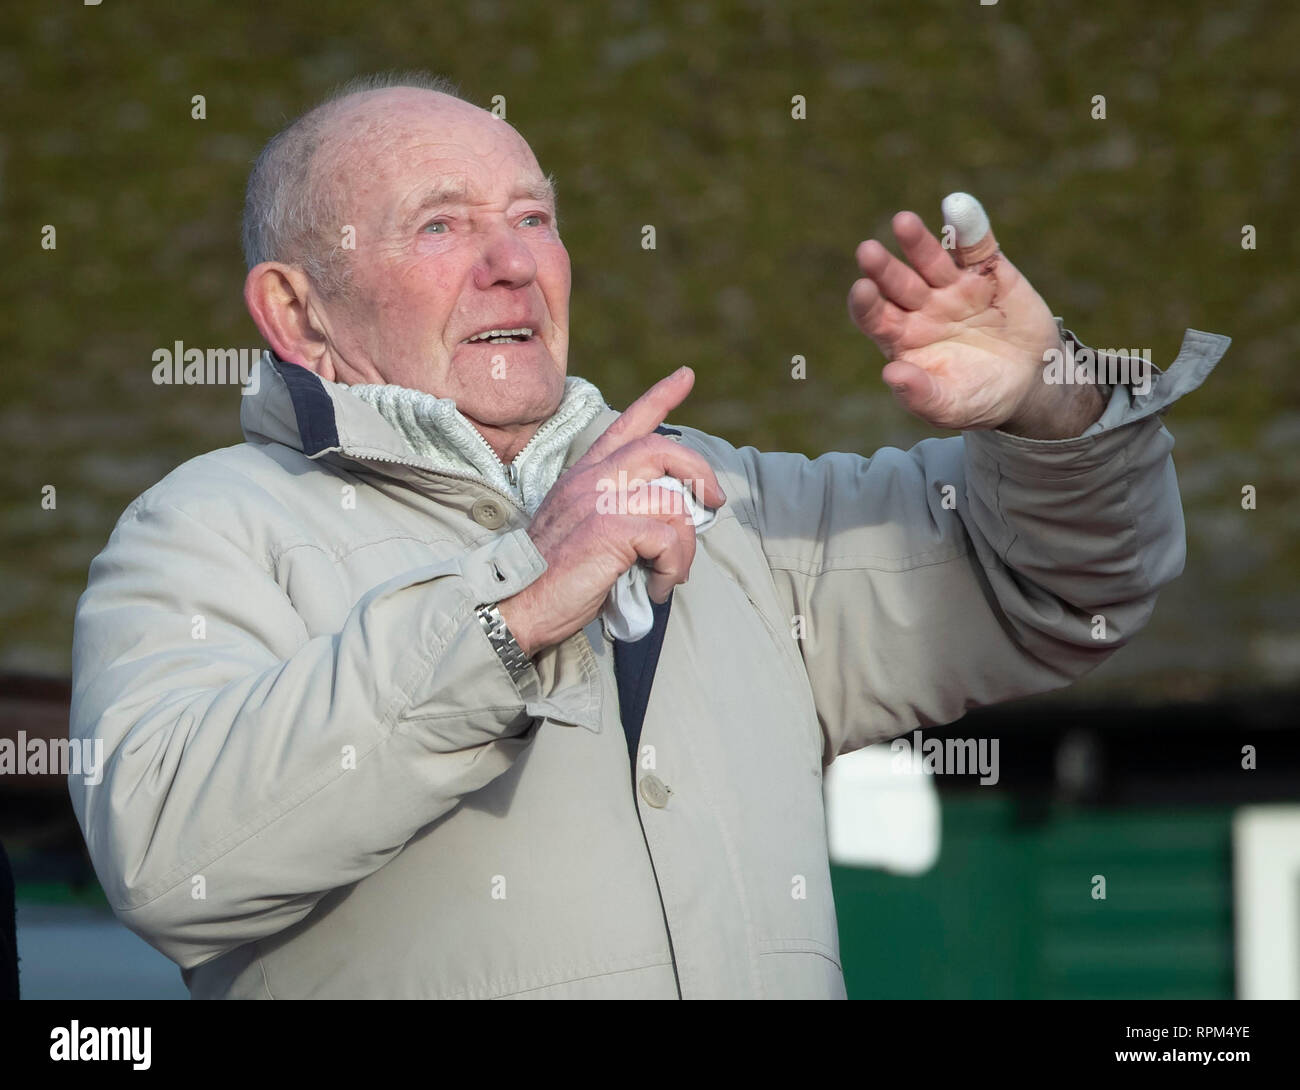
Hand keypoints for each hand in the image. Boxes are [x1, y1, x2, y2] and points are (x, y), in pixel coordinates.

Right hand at [498, 366, 725, 656]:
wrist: (515, 605)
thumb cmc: (553, 579)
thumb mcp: (584, 530)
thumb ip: (619, 513)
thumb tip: (674, 522)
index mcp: (585, 475)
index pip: (626, 424)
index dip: (659, 397)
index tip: (685, 376)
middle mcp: (591, 479)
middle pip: (662, 449)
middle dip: (699, 473)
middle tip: (713, 503)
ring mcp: (598, 501)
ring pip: (673, 502)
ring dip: (685, 547)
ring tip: (670, 574)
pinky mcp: (607, 529)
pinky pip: (667, 538)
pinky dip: (673, 567)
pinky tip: (659, 586)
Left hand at [848, 193, 1102, 437]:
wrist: (1031, 383)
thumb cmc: (978, 397)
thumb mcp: (950, 407)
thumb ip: (920, 395)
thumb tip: (890, 374)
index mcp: (903, 338)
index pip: (875, 316)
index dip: (866, 304)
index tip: (861, 290)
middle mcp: (922, 307)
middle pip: (897, 283)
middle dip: (883, 268)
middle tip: (867, 252)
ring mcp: (953, 286)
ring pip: (931, 260)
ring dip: (917, 242)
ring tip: (903, 223)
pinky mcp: (987, 270)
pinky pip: (975, 245)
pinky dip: (968, 227)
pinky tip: (956, 208)